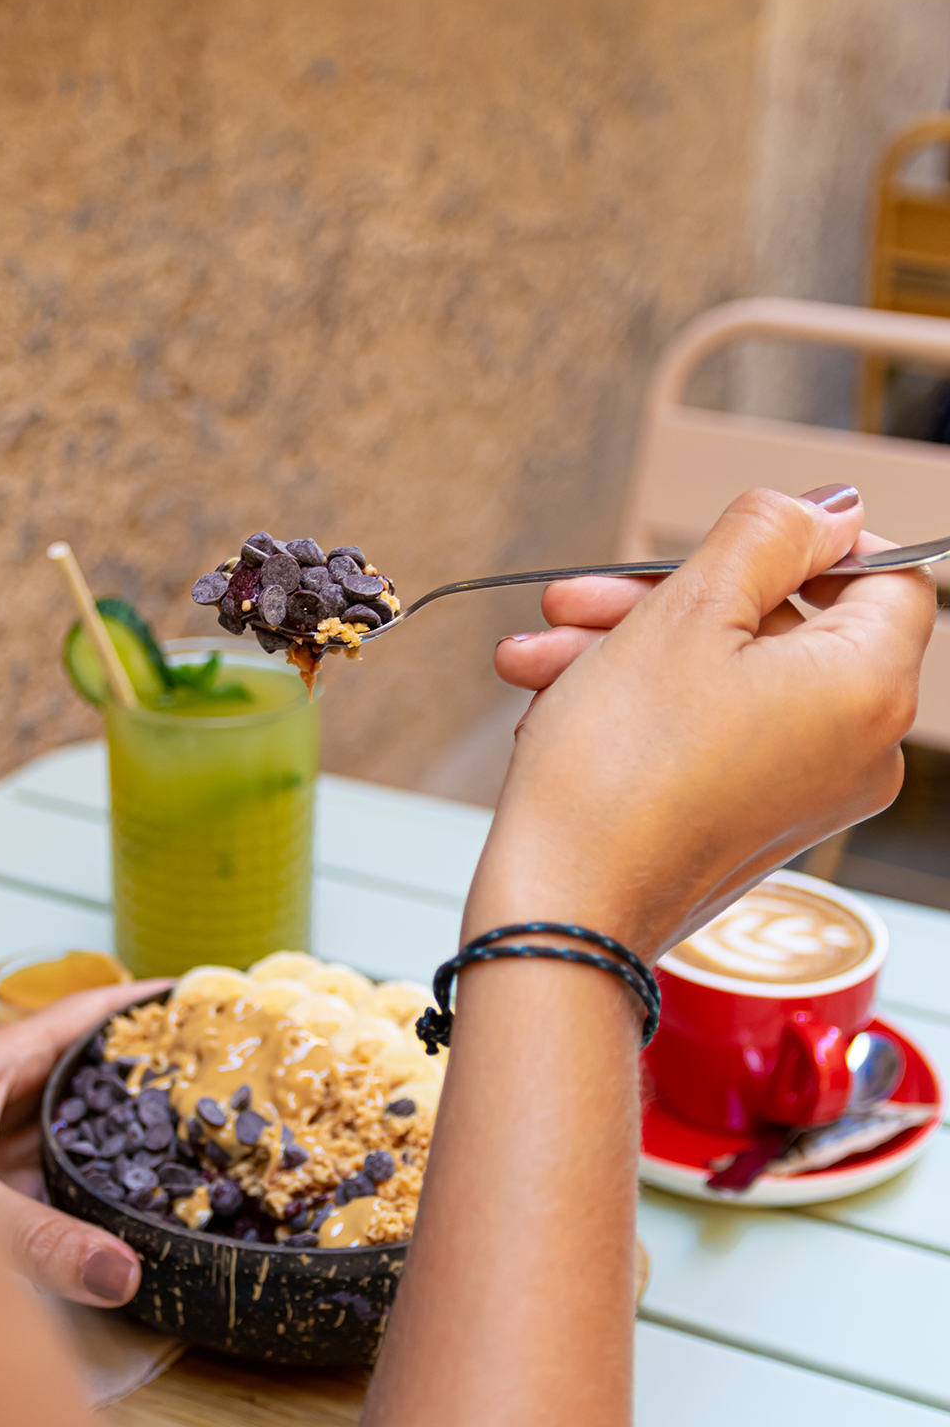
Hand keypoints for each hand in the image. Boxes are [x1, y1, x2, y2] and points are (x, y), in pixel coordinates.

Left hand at [0, 979, 168, 1305]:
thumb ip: (45, 1243)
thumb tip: (124, 1271)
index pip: (77, 1015)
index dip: (134, 1002)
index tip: (192, 991)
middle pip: (81, 1061)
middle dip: (140, 1058)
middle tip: (210, 1061)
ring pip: (70, 1112)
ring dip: (119, 1113)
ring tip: (187, 1115)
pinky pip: (56, 1159)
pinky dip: (95, 1163)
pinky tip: (130, 1183)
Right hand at [469, 484, 934, 959]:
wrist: (562, 916)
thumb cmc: (619, 775)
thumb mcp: (689, 611)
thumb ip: (768, 536)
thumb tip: (827, 510)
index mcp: (868, 687)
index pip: (888, 574)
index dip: (808, 541)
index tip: (725, 542)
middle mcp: (859, 750)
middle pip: (785, 626)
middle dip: (667, 600)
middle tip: (582, 599)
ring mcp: (805, 796)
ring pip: (730, 681)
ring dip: (630, 652)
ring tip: (538, 658)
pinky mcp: (751, 827)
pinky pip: (713, 737)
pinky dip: (643, 710)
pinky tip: (557, 705)